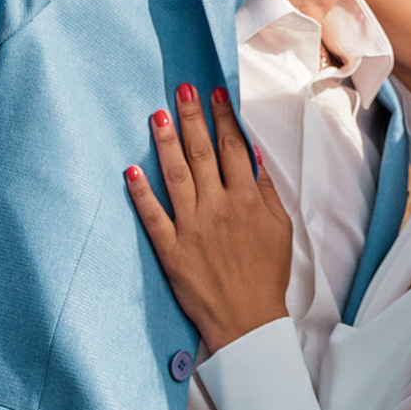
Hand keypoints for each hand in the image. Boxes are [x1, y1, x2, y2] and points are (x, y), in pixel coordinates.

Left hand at [127, 87, 291, 350]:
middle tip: (182, 88)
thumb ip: (265, 190)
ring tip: (158, 115)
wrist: (248, 321)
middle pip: (203, 154)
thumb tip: (252, 154)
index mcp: (246, 200)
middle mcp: (217, 208)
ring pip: (176, 177)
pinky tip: (131, 170)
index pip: (233, 148)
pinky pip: (153, 217)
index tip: (215, 93)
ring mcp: (192, 228)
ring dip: (166, 143)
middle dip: (193, 117)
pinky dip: (141, 194)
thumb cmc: (266, 274)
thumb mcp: (279, 228)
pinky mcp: (171, 250)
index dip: (223, 117)